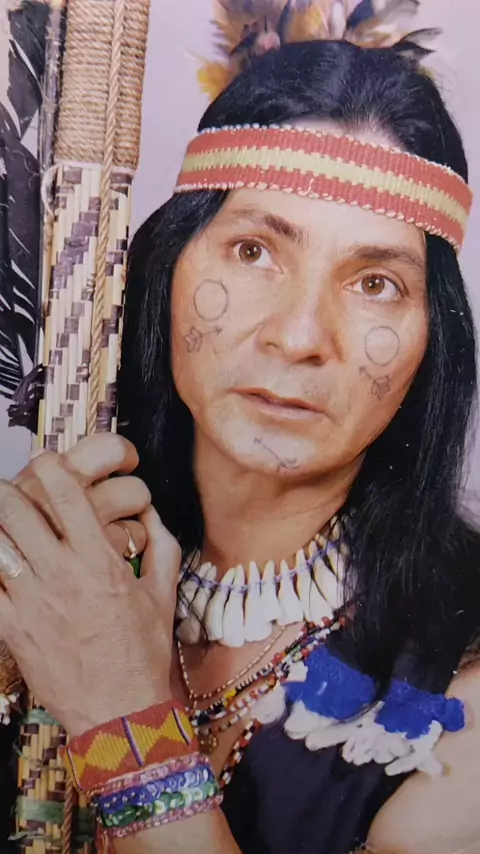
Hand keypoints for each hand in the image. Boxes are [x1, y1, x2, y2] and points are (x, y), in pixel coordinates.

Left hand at [0, 435, 181, 735]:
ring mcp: (30, 601)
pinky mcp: (10, 628)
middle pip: (15, 510)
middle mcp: (61, 574)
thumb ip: (161, 544)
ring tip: (3, 522)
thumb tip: (151, 513)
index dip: (51, 466)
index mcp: (99, 560)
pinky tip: (1, 562)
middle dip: (7, 489)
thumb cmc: (143, 652)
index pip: (65, 494)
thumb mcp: (164, 593)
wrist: (120, 711)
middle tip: (11, 488)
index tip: (48, 462)